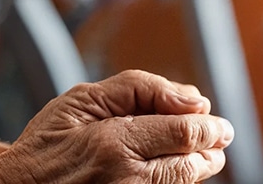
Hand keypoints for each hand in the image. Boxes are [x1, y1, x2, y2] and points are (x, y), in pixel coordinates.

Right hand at [0, 70, 232, 183]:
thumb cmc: (46, 144)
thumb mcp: (81, 100)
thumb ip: (139, 89)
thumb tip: (195, 99)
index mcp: (113, 144)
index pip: (186, 133)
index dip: (209, 126)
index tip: (216, 121)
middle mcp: (128, 178)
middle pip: (197, 162)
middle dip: (207, 145)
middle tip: (207, 135)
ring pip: (188, 181)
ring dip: (193, 163)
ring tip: (178, 150)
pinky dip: (173, 178)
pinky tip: (155, 168)